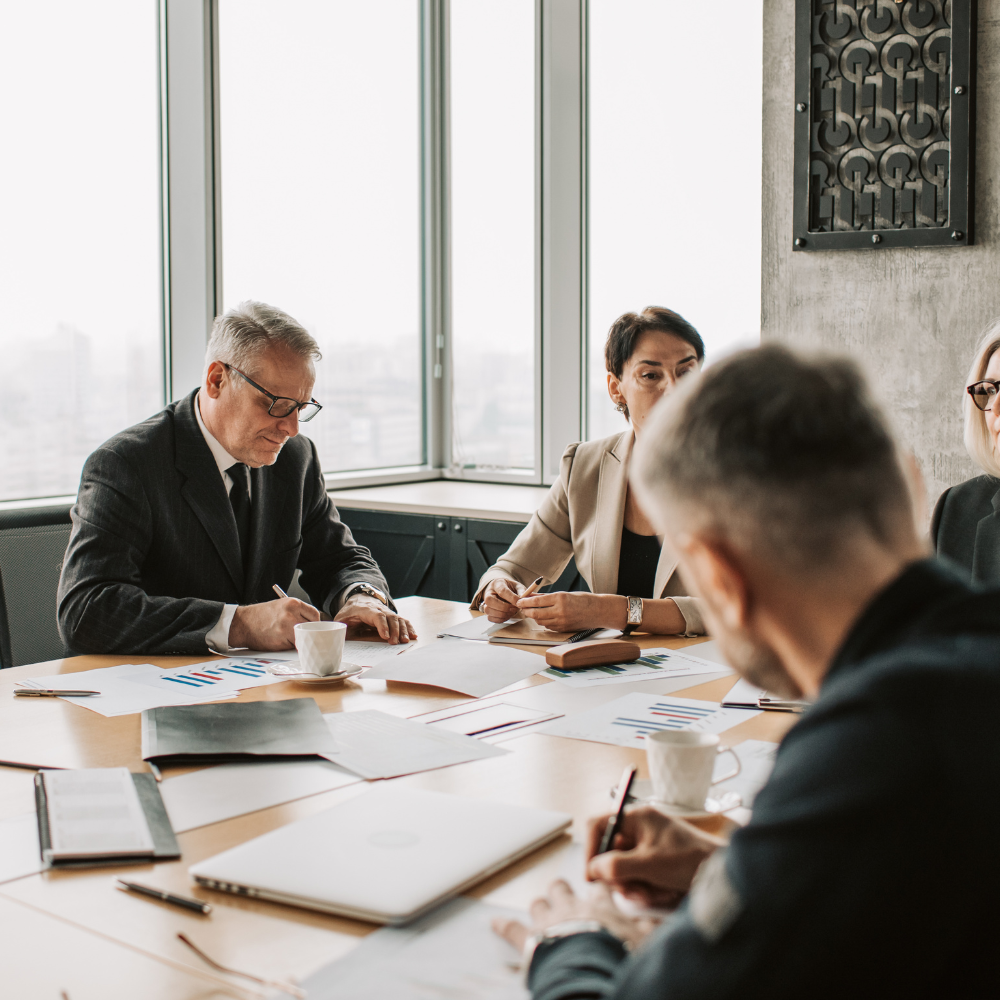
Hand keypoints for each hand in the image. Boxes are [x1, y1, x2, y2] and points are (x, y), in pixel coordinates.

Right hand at [229, 597, 318, 650]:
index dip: (313, 623)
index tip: (310, 627)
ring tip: (286, 636)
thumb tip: (314, 624)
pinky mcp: (281, 639)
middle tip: (300, 634)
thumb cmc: (261, 616)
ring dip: (298, 640)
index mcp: (293, 603)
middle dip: (307, 632)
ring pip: (303, 637)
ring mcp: (286, 627)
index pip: (315, 614)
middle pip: (311, 627)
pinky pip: (294, 645)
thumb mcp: (282, 606)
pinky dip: (290, 646)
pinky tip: (280, 641)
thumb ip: (297, 612)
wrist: (243, 624)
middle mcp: (291, 613)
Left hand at [334, 596, 416, 643]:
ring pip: (398, 619)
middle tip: (395, 643)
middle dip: (394, 630)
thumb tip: (336, 639)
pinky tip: (414, 635)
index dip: (382, 625)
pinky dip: (409, 627)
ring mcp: (387, 613)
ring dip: (403, 630)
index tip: (385, 636)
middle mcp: (379, 609)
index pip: (376, 616)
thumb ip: (339, 628)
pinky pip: (403, 621)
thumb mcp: (340, 619)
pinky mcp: (392, 617)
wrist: (359, 600)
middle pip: (390, 617)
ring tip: (405, 641)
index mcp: (365, 610)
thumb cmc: (349, 613)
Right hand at [480, 578, 525, 621]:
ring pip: (488, 610)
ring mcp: (486, 602)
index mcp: (497, 583)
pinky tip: (507, 615)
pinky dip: (500, 619)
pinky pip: (490, 618)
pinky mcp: (487, 611)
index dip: (511, 598)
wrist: (504, 592)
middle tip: (514, 608)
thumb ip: (522, 591)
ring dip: (502, 614)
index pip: (502, 591)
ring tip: (512, 611)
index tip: (519, 603)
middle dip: (504, 607)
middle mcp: (488, 592)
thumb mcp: (518, 586)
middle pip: (490, 601)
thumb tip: (524, 599)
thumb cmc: (511, 589)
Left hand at [492, 879, 656, 955]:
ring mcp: (548, 921)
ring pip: (539, 903)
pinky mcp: (529, 940)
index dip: (599, 886)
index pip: (600, 889)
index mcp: (600, 907)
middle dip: (563, 890)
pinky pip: (511, 929)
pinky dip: (502, 926)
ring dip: (540, 907)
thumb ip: (651, 931)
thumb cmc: (618, 957)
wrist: (590, 973)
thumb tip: (663, 923)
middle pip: (563, 888)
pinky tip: (493, 922)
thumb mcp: (644, 944)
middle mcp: (572, 907)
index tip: (598, 884)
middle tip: (565, 894)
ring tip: (541, 908)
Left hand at [516, 592, 625, 631]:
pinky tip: (544, 618)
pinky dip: (544, 622)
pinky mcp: (564, 629)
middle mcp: (560, 611)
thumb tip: (533, 595)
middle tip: (523, 608)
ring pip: (541, 621)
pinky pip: (549, 626)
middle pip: (536, 613)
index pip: (537, 601)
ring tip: (532, 612)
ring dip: (535, 617)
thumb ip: (548, 596)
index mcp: (560, 598)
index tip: (519, 601)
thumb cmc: (584, 600)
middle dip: (527, 611)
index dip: (525, 602)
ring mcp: (562, 621)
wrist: (599, 611)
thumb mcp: (565, 594)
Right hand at [585, 806, 723, 908]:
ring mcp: (647, 846)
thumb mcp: (648, 864)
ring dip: (634, 887)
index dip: (590, 849)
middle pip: (609, 852)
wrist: (723, 874)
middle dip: (619, 876)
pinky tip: (663, 892)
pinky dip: (646, 889)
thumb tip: (592, 870)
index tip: (592, 876)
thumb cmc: (689, 860)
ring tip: (653, 894)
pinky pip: (638, 877)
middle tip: (631, 890)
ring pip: (622, 869)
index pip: (598, 825)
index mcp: (637, 817)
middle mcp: (639, 828)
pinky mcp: (655, 863)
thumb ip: (616, 865)